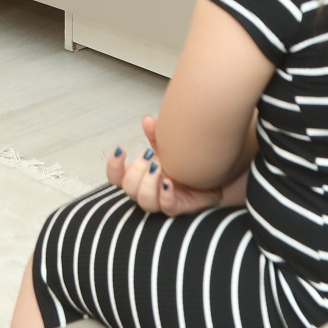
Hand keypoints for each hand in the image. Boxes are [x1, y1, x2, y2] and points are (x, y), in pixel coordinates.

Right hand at [104, 115, 225, 216]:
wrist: (214, 175)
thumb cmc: (186, 163)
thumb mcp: (169, 147)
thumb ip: (157, 136)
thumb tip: (148, 120)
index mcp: (141, 176)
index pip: (117, 178)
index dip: (113, 166)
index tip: (121, 150)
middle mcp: (148, 190)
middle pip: (129, 189)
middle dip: (136, 171)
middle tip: (148, 156)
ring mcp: (162, 200)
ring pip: (145, 202)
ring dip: (148, 184)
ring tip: (158, 168)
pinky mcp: (179, 207)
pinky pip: (167, 207)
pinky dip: (165, 195)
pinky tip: (169, 182)